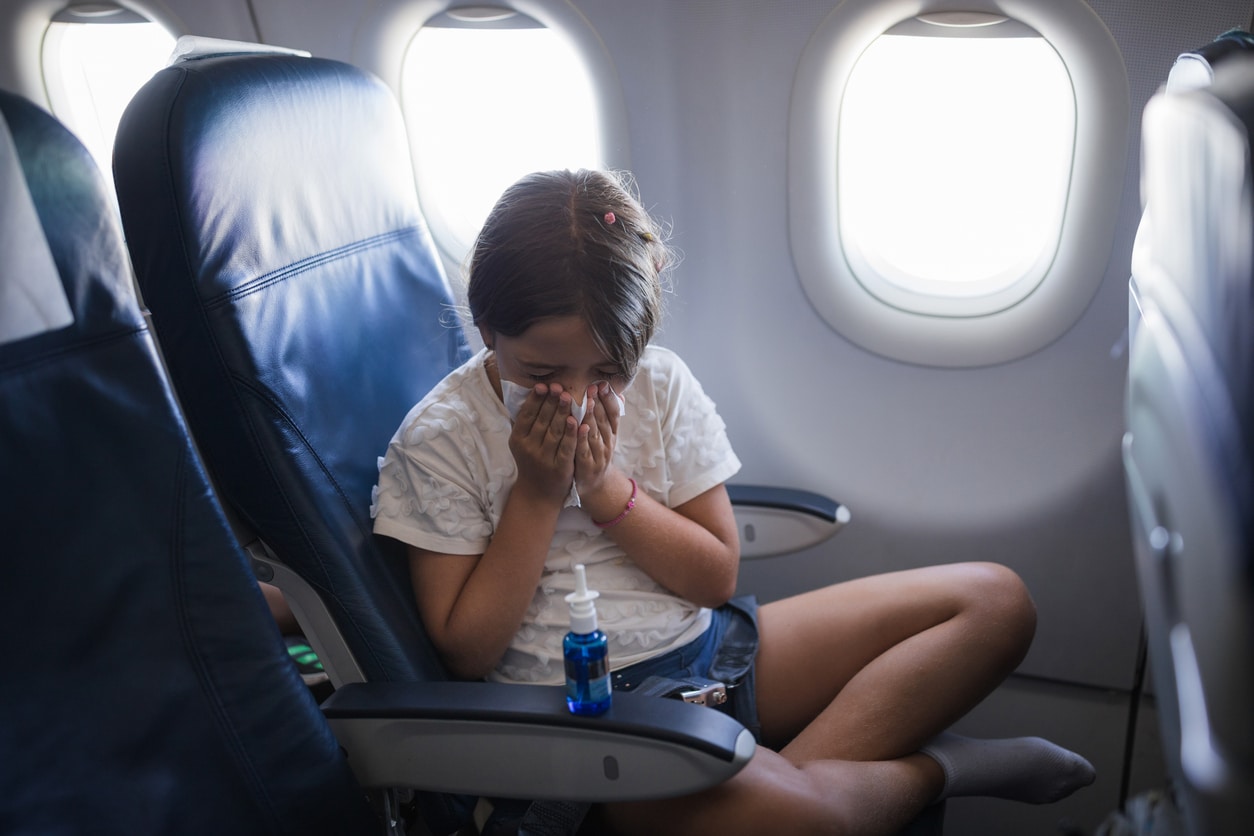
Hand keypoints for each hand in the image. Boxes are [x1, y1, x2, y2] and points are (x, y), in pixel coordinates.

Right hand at [508, 382, 577, 502]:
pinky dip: (572, 434)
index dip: (536, 400)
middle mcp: (529, 448)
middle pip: (542, 421)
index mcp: (518, 439)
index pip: (527, 415)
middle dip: (551, 402)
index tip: (544, 385)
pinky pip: (566, 447)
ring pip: (554, 431)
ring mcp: (544, 459)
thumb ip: (526, 422)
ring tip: (569, 397)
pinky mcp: (560, 468)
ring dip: (562, 413)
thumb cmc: (531, 461)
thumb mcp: (522, 443)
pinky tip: (578, 421)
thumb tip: (534, 394)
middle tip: (559, 386)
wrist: (538, 493)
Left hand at [574, 382, 620, 500]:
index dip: (609, 399)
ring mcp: (599, 455)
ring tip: (588, 402)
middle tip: (592, 387)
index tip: (602, 384)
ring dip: (592, 417)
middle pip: (605, 421)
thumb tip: (620, 393)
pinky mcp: (587, 467)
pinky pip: (585, 450)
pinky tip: (579, 426)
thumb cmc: (596, 454)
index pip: (614, 413)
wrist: (595, 486)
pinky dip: (583, 438)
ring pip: (596, 434)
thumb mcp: (606, 436)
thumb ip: (609, 416)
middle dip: (599, 403)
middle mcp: (608, 443)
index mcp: (612, 434)